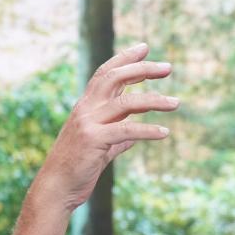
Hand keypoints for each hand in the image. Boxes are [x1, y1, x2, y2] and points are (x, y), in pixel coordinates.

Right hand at [34, 42, 178, 210]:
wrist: (57, 187)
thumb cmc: (79, 167)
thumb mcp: (101, 147)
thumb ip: (117, 138)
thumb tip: (132, 136)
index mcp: (87, 106)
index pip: (106, 73)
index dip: (125, 58)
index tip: (145, 47)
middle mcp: (86, 108)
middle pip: (115, 78)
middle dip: (142, 69)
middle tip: (168, 67)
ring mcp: (88, 123)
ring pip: (126, 103)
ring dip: (155, 101)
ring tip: (177, 103)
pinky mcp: (94, 140)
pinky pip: (126, 131)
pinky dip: (148, 130)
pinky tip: (165, 133)